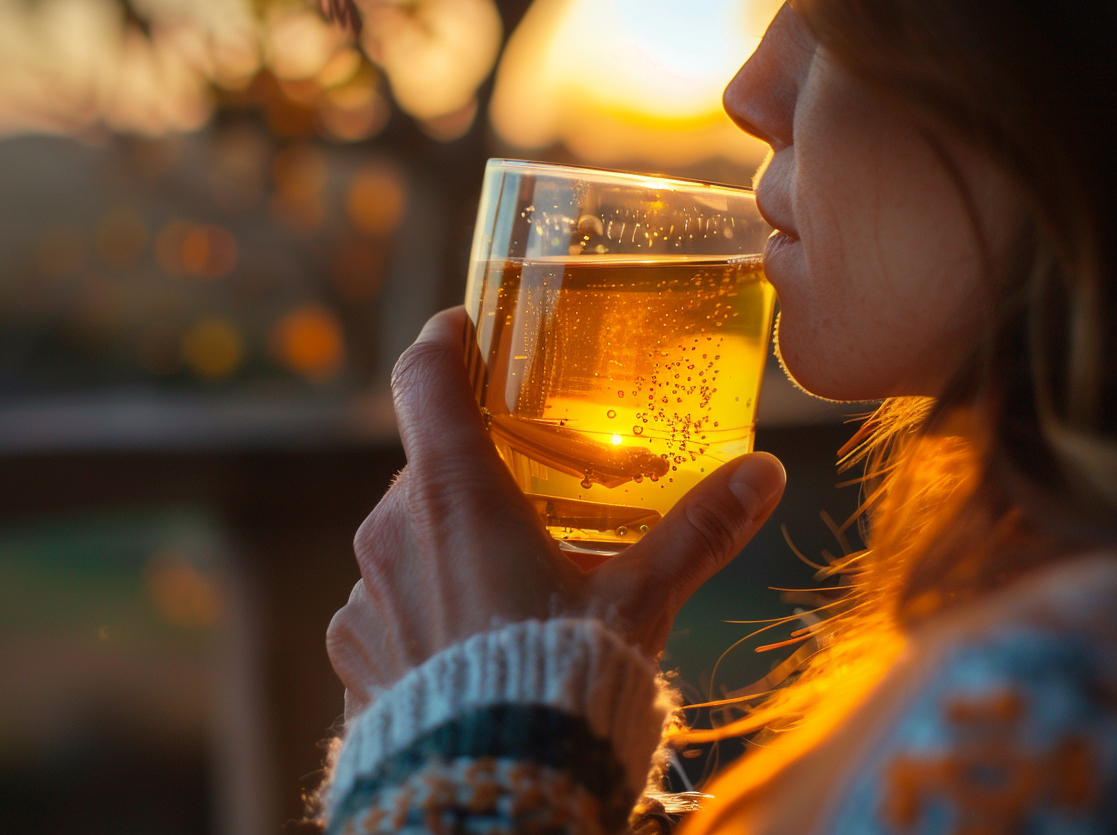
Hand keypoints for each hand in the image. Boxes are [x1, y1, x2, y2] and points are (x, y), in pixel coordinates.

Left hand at [326, 307, 785, 715]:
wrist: (489, 786)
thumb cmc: (561, 680)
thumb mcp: (640, 601)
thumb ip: (699, 531)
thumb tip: (764, 474)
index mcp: (455, 493)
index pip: (425, 378)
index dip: (443, 341)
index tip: (462, 329)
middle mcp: (393, 529)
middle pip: (430, 467)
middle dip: (476, 472)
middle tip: (531, 495)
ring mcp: (363, 593)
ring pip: (408, 538)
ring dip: (448, 544)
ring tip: (509, 587)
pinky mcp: (351, 650)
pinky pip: (385, 604)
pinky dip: (423, 606)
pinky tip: (468, 643)